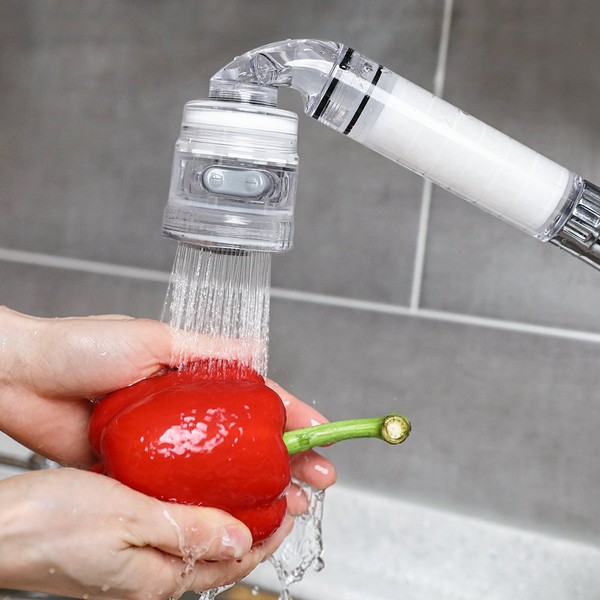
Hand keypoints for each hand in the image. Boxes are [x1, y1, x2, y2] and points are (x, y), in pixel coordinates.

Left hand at [0, 307, 335, 495]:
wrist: (23, 379)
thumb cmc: (81, 348)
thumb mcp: (152, 338)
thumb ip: (205, 349)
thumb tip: (256, 350)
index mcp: (193, 376)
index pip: (254, 395)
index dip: (292, 412)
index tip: (321, 430)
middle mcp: (186, 413)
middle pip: (247, 439)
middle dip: (288, 459)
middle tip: (317, 480)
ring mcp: (166, 446)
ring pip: (222, 471)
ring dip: (257, 488)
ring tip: (290, 504)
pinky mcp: (141, 471)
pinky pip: (183, 491)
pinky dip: (211, 504)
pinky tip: (234, 516)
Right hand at [0, 468, 291, 598]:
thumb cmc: (50, 524)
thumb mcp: (128, 519)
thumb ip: (188, 530)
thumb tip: (242, 540)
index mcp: (159, 577)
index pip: (234, 560)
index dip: (268, 533)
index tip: (290, 507)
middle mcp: (151, 577)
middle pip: (220, 552)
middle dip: (253, 524)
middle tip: (277, 493)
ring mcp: (136, 564)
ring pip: (198, 539)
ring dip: (225, 514)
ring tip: (244, 486)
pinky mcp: (120, 548)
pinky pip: (172, 529)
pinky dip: (193, 509)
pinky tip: (192, 487)